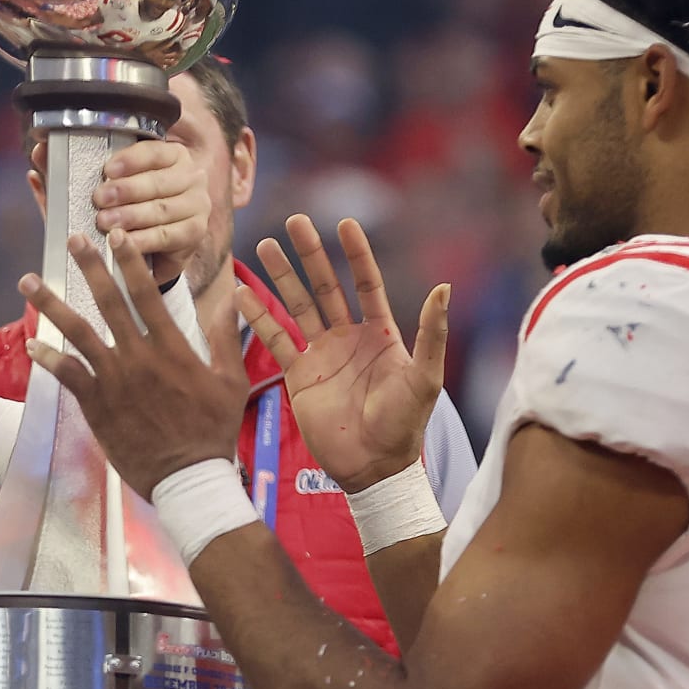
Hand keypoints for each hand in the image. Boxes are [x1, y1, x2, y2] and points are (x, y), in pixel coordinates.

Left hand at [20, 228, 247, 496]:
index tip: (118, 237)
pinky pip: (67, 374)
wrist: (189, 477)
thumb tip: (232, 297)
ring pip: (77, 333)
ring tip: (28, 280)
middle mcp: (139, 357)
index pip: (148, 294)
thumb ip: (226, 337)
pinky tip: (32, 342)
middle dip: (90, 267)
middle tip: (74, 240)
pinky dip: (48, 358)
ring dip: (51, 304)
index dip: (131, 262)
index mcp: (172, 347)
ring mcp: (114, 380)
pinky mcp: (97, 404)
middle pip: (109, 302)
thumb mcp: (231, 380)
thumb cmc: (213, 430)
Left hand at [29, 139, 208, 285]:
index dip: (131, 159)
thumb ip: (66, 170)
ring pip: (163, 209)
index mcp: (169, 155)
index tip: (107, 169)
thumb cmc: (119, 213)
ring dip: (133, 216)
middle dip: (127, 191)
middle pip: (158, 181)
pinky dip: (145, 240)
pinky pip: (169, 235)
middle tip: (99, 200)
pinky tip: (125, 243)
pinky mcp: (195, 233)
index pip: (154, 150)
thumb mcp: (90, 191)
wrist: (143, 253)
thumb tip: (39, 150)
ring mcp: (197, 205)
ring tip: (106, 223)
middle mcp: (190, 176)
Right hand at [246, 215, 448, 492]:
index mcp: (381, 334)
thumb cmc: (405, 425)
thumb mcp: (425, 378)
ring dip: (281, 278)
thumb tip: (444, 287)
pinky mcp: (299, 376)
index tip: (344, 223)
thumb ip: (432, 333)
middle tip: (294, 221)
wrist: (372, 467)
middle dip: (310, 255)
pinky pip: (276, 340)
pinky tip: (244, 294)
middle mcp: (348, 338)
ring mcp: (322, 355)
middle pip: (326, 286)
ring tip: (264, 246)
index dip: (356, 254)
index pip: (366, 283)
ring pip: (297, 306)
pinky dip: (259, 318)